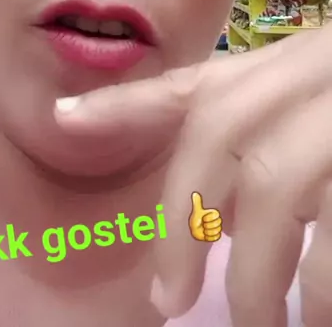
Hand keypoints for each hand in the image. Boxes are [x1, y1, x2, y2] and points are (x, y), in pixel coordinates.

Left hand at [55, 31, 331, 326]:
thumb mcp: (319, 118)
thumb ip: (266, 154)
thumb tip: (222, 223)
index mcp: (285, 69)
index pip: (194, 83)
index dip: (123, 101)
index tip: (63, 116)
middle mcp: (305, 76)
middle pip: (216, 131)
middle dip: (184, 222)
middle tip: (170, 300)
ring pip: (271, 186)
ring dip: (254, 276)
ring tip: (257, 326)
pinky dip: (320, 290)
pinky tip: (319, 320)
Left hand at [188, 192, 221, 242]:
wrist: (195, 229)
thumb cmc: (196, 218)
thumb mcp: (196, 211)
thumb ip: (197, 202)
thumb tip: (195, 193)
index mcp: (214, 214)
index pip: (217, 216)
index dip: (209, 218)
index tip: (203, 218)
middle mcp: (217, 221)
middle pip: (218, 224)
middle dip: (208, 225)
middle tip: (203, 225)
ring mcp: (217, 228)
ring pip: (216, 231)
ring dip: (208, 232)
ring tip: (203, 230)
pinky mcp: (217, 236)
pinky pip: (216, 238)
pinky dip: (209, 237)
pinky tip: (205, 235)